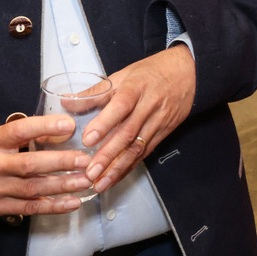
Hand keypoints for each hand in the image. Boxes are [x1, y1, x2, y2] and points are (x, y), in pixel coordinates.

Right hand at [0, 115, 90, 217]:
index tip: (69, 124)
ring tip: (85, 181)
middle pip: (29, 164)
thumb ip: (24, 134)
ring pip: (32, 188)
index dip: (44, 126)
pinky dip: (52, 206)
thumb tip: (63, 127)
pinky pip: (29, 208)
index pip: (18, 130)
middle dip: (60, 162)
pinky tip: (72, 203)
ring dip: (62, 186)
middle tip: (85, 160)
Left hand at [82, 45, 196, 192]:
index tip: (88, 140)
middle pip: (128, 133)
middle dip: (108, 155)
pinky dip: (129, 167)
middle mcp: (149, 106)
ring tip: (100, 183)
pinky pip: (145, 153)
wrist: (189, 73)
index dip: (104, 123)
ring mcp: (158, 122)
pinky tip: (115, 178)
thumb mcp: (125, 73)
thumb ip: (96, 91)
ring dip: (118, 168)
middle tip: (90, 172)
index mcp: (137, 87)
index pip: (121, 106)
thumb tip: (67, 102)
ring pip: (137, 148)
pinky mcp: (164, 133)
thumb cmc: (153, 71)